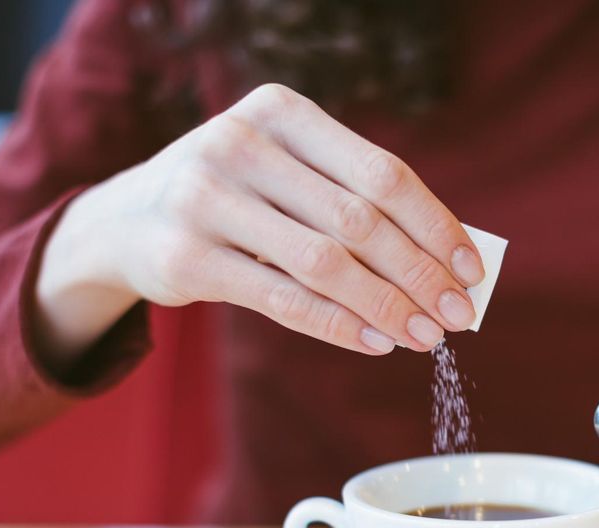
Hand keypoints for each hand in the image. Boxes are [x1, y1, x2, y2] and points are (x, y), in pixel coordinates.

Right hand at [36, 83, 483, 365]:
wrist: (127, 219)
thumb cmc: (238, 197)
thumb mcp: (288, 173)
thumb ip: (353, 201)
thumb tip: (445, 260)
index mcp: (282, 112)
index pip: (383, 173)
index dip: (436, 226)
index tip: (471, 271)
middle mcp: (241, 144)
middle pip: (360, 220)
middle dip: (420, 275)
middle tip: (458, 316)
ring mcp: (206, 199)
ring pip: (325, 264)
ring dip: (387, 307)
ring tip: (424, 337)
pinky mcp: (186, 258)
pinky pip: (283, 301)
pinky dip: (339, 326)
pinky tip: (376, 343)